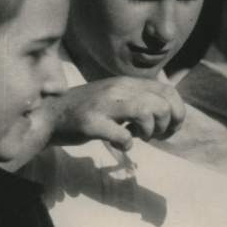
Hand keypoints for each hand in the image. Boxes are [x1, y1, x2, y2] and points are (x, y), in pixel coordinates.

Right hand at [45, 77, 187, 149]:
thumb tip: (172, 112)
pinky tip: (121, 143)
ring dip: (149, 131)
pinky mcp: (90, 122)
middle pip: (161, 104)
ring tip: (138, 136)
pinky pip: (122, 134)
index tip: (170, 128)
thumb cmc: (88, 110)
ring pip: (146, 112)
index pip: (169, 91)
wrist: (49, 115)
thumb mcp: (117, 97)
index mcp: (127, 83)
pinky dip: (127, 143)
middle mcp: (117, 89)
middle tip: (153, 135)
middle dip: (165, 125)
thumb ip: (141, 98)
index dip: (178, 113)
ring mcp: (103, 104)